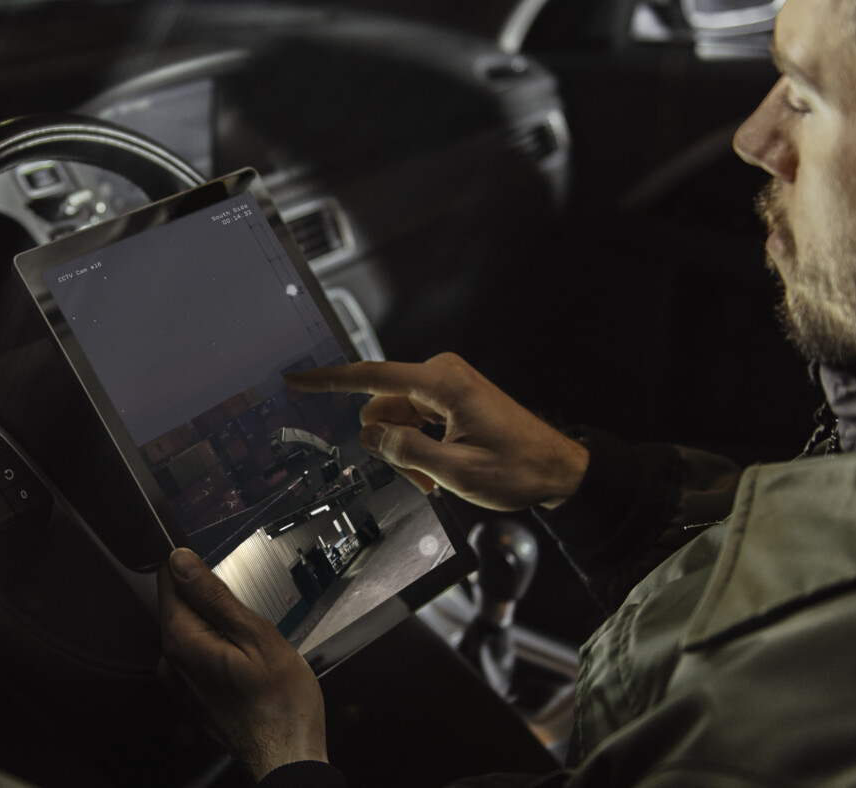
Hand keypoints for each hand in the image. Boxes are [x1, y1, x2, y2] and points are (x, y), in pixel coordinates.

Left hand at [158, 548, 326, 780]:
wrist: (287, 754)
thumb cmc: (281, 702)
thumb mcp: (256, 635)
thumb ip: (213, 595)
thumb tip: (181, 561)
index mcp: (182, 640)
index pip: (169, 579)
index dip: (197, 569)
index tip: (224, 580)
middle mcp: (170, 660)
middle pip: (180, 604)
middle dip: (212, 602)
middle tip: (249, 623)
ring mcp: (178, 679)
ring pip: (191, 629)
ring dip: (218, 627)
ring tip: (251, 649)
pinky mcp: (190, 692)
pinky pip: (197, 653)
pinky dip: (219, 649)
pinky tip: (245, 665)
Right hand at [286, 352, 587, 510]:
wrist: (560, 470)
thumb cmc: (519, 469)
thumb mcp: (456, 471)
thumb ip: (406, 452)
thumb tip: (371, 437)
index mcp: (442, 383)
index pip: (370, 377)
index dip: (327, 380)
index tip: (295, 378)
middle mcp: (442, 375)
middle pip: (382, 406)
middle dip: (388, 444)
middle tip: (417, 477)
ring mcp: (447, 386)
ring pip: (396, 418)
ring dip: (405, 451)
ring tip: (433, 479)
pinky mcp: (451, 398)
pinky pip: (414, 420)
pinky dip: (417, 447)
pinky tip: (437, 470)